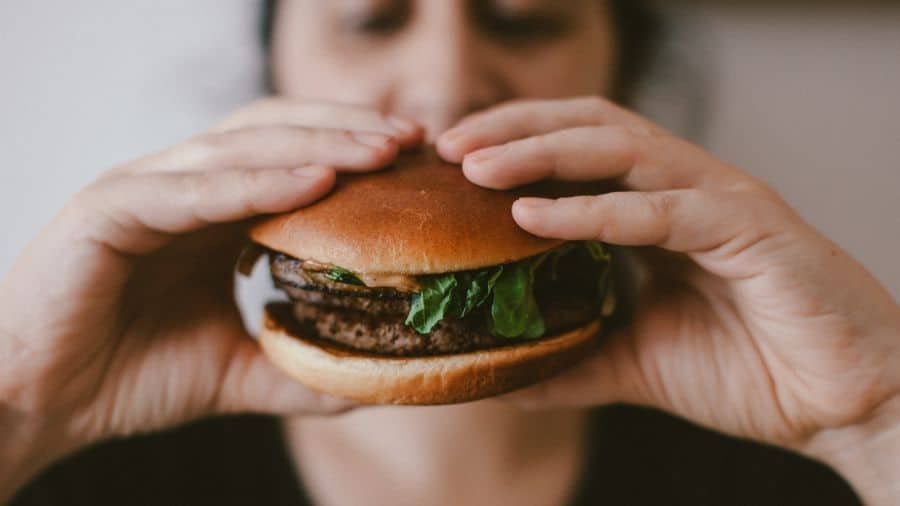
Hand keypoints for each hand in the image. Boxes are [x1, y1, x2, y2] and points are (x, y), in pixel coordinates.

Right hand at [0, 98, 423, 498]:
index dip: (353, 150)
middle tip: (414, 141)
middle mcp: (181, 186)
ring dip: (317, 144)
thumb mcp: (235, 372)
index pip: (292, 156)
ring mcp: (143, 189)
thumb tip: (370, 380)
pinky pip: (194, 189)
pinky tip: (315, 183)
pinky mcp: (108, 209)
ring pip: (241, 148)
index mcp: (210, 211)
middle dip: (348, 131)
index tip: (417, 161)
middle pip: (276, 133)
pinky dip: (257, 182)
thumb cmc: (128, 377)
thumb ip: (298, 368)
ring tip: (381, 151)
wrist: (38, 404)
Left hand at [438, 97, 899, 501]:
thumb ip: (573, 357)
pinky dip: (594, 211)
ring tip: (477, 167)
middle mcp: (685, 188)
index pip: (576, 150)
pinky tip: (535, 216)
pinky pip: (661, 208)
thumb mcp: (636, 362)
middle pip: (589, 126)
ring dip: (542, 152)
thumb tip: (502, 374)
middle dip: (514, 128)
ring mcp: (719, 200)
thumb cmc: (751, 371)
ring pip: (621, 148)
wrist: (845, 404)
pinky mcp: (750, 227)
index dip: (512, 146)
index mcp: (659, 208)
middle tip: (448, 147)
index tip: (448, 164)